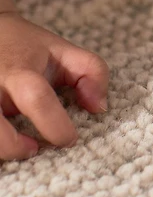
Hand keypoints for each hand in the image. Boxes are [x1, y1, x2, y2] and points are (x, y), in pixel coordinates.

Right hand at [0, 11, 108, 160]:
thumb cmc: (27, 47)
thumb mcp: (63, 50)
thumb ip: (91, 72)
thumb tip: (98, 107)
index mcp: (19, 70)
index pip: (36, 98)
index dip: (55, 125)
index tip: (69, 139)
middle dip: (13, 146)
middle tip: (34, 149)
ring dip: (0, 148)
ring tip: (18, 148)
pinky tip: (7, 139)